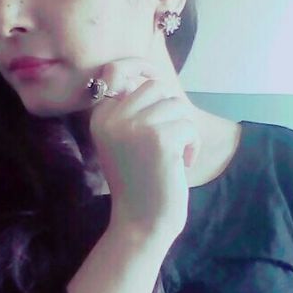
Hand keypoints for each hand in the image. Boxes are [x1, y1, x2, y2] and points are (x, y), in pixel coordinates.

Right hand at [88, 57, 200, 242]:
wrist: (140, 223)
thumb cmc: (139, 183)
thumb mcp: (125, 141)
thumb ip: (132, 110)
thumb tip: (149, 75)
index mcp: (100, 117)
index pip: (119, 71)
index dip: (141, 69)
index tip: (153, 74)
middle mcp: (111, 118)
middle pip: (154, 86)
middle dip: (170, 111)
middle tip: (170, 140)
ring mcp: (134, 127)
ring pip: (175, 105)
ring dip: (184, 130)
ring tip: (175, 156)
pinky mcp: (159, 138)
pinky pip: (188, 125)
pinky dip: (192, 145)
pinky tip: (182, 165)